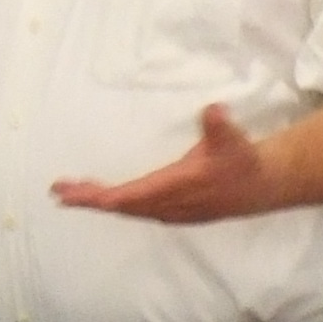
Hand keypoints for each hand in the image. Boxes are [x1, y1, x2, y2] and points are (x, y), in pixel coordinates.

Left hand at [53, 104, 284, 223]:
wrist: (264, 184)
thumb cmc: (243, 160)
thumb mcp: (232, 139)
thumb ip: (219, 126)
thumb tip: (213, 111)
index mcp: (174, 188)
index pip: (126, 196)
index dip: (97, 196)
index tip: (71, 193)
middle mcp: (169, 204)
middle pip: (120, 206)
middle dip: (89, 198)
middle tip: (58, 190)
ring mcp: (172, 210)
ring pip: (128, 209)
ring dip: (101, 201)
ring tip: (74, 192)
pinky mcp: (176, 210)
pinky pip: (138, 210)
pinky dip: (118, 203)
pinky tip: (107, 197)